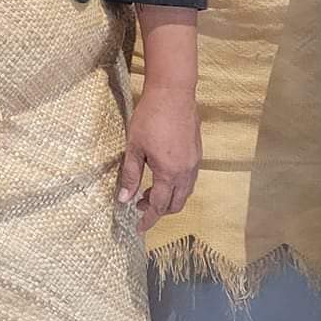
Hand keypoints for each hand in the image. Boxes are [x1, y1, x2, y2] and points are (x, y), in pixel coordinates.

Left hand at [118, 83, 200, 231]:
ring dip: (170, 198)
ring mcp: (194, 162)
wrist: (173, 92)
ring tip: (150, 191)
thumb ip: (130, 175)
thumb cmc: (150, 117)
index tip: (140, 227)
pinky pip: (190, 178)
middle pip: (176, 204)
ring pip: (185, 192)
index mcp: (169, 173)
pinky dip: (177, 185)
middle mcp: (186, 172)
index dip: (148, 218)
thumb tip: (124, 199)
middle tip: (141, 206)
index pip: (159, 206)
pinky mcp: (197, 152)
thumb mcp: (134, 146)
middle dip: (160, 210)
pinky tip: (164, 175)